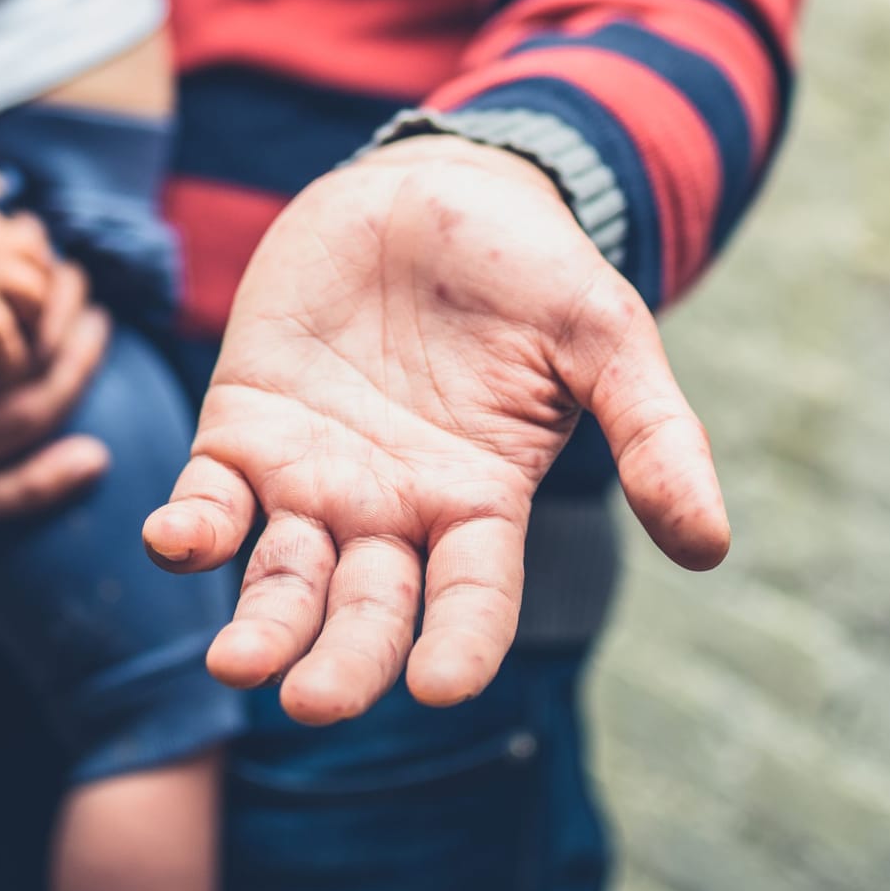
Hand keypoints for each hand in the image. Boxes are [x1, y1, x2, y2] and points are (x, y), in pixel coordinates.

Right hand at [0, 182, 52, 375]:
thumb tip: (0, 186)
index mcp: (1, 237)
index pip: (41, 260)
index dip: (40, 276)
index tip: (30, 287)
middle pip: (35, 299)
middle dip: (34, 315)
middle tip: (25, 329)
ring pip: (3, 333)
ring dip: (4, 353)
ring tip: (2, 367)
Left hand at [142, 135, 728, 723]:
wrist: (431, 188)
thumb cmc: (528, 268)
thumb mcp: (606, 338)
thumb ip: (653, 436)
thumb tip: (713, 546)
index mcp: (479, 502)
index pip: (472, 598)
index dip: (459, 644)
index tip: (441, 687)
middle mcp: (391, 509)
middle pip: (367, 609)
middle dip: (342, 660)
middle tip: (313, 702)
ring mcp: (313, 475)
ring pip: (281, 575)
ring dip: (260, 623)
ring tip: (237, 663)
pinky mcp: (246, 427)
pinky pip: (210, 496)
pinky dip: (190, 528)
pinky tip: (176, 541)